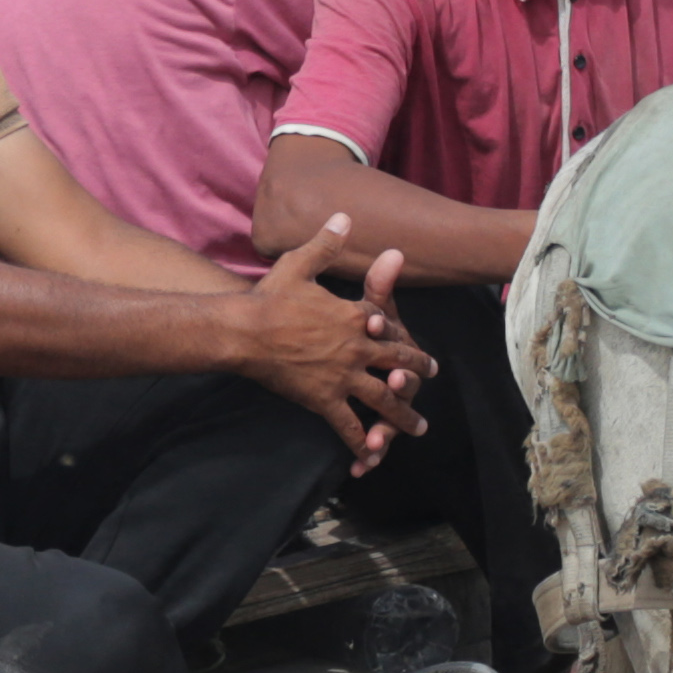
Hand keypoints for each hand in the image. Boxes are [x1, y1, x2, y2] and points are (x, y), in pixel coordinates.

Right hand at [231, 216, 437, 470]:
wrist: (243, 331)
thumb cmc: (270, 297)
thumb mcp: (300, 263)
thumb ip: (327, 243)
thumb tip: (344, 215)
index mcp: (354, 316)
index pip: (389, 325)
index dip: (404, 333)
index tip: (416, 337)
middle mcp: (356, 347)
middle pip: (396, 362)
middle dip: (416, 371)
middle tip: (428, 378)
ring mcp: (342, 376)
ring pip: (382, 399)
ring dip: (402, 415)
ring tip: (418, 428)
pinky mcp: (323, 399)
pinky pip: (348, 424)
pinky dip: (360, 441)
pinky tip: (369, 456)